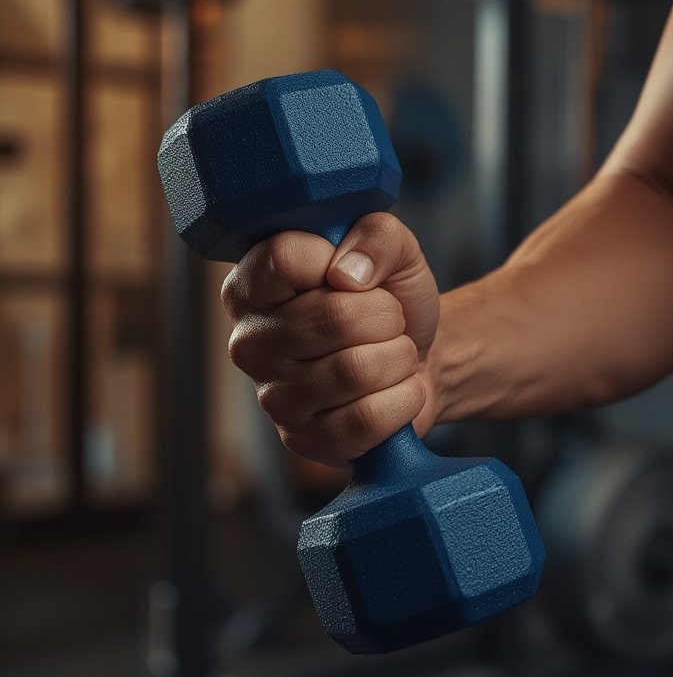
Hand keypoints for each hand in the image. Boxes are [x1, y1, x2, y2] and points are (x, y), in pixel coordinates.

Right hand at [221, 213, 440, 466]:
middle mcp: (248, 342)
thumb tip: (347, 274)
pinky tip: (397, 389)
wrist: (419, 359)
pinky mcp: (304, 442)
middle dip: (386, 315)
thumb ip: (375, 234)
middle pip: (332, 316)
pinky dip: (403, 398)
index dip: (337, 259)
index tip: (354, 272)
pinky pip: (367, 419)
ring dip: (398, 356)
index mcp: (251, 286)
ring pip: (355, 370)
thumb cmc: (390, 298)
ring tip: (393, 353)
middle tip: (388, 319)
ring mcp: (272, 399)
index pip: (285, 258)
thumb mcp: (393, 248)